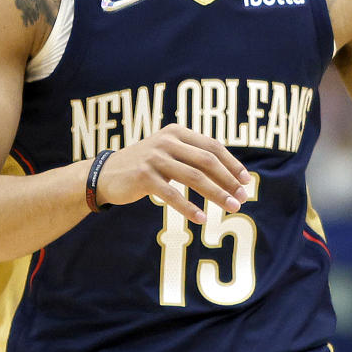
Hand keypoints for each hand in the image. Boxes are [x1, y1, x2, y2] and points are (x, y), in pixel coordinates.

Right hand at [91, 124, 249, 223]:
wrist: (105, 174)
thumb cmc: (145, 166)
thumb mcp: (169, 154)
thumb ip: (193, 158)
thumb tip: (230, 176)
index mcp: (177, 132)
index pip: (213, 146)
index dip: (232, 164)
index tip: (246, 181)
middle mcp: (168, 141)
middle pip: (207, 161)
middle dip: (228, 181)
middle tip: (242, 199)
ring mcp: (155, 157)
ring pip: (194, 177)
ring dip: (216, 194)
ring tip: (231, 208)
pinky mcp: (144, 176)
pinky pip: (172, 194)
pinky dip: (189, 208)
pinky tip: (202, 219)